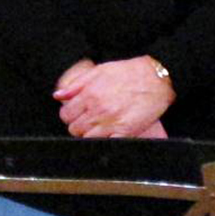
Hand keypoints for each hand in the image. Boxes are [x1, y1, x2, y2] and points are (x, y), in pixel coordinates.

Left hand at [53, 56, 174, 138]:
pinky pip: (105, 144)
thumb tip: (58, 95)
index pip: (66, 114)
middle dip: (78, 125)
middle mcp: (97, 109)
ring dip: (89, 134)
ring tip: (99, 127)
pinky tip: (108, 134)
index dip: (70, 115)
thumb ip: (76, 84)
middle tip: (88, 120)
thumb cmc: (130, 73)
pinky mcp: (125, 132)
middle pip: (74, 128)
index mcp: (89, 94)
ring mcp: (111, 122)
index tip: (77, 114)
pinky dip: (104, 141)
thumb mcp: (99, 71)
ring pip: (87, 138)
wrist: (156, 78)